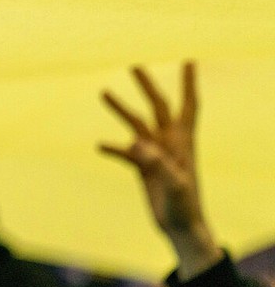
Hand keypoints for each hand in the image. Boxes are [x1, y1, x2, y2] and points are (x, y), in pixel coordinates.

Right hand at [100, 62, 221, 279]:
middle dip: (147, 85)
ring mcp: (155, 153)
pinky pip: (125, 152)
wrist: (181, 227)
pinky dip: (113, 148)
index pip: (188, 105)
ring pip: (136, 124)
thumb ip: (157, 163)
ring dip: (120, 108)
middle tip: (134, 63)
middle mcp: (169, 142)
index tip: (188, 59)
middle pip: (158, 106)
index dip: (188, 82)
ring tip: (103, 91)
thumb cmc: (184, 206)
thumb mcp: (174, 185)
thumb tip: (136, 143)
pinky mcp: (143, 167)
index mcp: (182, 141)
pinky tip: (99, 145)